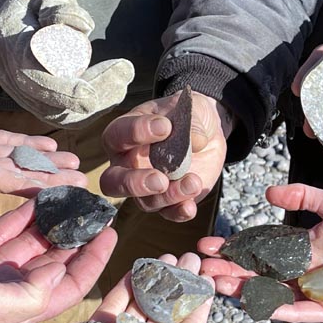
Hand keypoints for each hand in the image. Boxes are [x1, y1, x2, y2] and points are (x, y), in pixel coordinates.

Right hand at [0, 0, 134, 127]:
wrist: (7, 18)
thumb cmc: (30, 3)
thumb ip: (59, 6)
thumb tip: (83, 26)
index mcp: (9, 45)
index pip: (33, 78)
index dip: (62, 91)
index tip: (91, 94)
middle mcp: (10, 75)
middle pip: (49, 104)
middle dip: (90, 97)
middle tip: (123, 76)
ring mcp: (21, 91)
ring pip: (58, 114)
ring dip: (95, 104)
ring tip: (123, 81)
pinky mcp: (34, 101)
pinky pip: (62, 115)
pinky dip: (89, 110)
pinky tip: (112, 92)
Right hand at [0, 98, 86, 196]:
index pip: (2, 181)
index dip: (32, 185)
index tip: (60, 192)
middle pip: (19, 174)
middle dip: (51, 179)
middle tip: (82, 183)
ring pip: (19, 159)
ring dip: (48, 162)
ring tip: (76, 163)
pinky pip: (9, 143)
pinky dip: (31, 144)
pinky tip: (53, 146)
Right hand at [0, 200, 116, 322]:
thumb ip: (32, 292)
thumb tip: (60, 270)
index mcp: (20, 310)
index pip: (69, 285)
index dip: (92, 260)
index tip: (109, 233)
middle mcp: (11, 291)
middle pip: (54, 261)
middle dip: (76, 237)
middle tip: (94, 211)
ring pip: (31, 244)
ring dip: (51, 223)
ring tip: (72, 199)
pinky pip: (5, 231)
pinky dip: (22, 216)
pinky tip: (39, 199)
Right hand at [92, 253, 244, 322]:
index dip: (199, 301)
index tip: (207, 279)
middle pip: (167, 308)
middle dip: (180, 282)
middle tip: (190, 259)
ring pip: (144, 301)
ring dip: (156, 279)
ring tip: (168, 257)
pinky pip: (116, 301)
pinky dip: (127, 284)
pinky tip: (139, 268)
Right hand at [101, 91, 229, 221]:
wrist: (209, 133)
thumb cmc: (189, 116)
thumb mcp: (193, 109)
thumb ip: (192, 122)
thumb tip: (195, 142)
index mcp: (125, 135)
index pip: (117, 136)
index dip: (136, 132)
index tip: (165, 126)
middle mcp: (128, 164)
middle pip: (113, 181)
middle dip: (133, 183)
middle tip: (160, 179)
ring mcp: (146, 186)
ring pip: (143, 201)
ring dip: (168, 196)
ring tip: (193, 182)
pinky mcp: (168, 199)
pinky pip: (167, 213)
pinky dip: (178, 212)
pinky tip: (190, 206)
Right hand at [199, 183, 322, 322]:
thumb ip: (305, 197)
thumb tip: (269, 192)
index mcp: (301, 249)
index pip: (259, 250)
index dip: (234, 248)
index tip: (208, 245)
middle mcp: (303, 273)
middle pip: (259, 274)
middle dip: (230, 271)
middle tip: (202, 269)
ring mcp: (316, 293)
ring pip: (274, 294)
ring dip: (246, 291)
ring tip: (220, 284)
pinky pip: (303, 313)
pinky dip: (281, 309)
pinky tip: (258, 303)